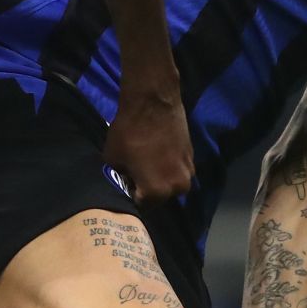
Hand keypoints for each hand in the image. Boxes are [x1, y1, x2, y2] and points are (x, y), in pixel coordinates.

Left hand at [103, 78, 191, 204]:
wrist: (153, 102)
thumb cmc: (129, 133)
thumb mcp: (113, 159)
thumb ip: (122, 176)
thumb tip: (128, 178)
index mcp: (158, 192)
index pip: (143, 205)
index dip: (131, 195)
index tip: (126, 184)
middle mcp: (178, 187)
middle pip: (160, 196)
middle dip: (149, 188)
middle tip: (136, 173)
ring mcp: (189, 171)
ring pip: (171, 182)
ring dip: (161, 177)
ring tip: (147, 162)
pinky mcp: (193, 155)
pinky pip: (178, 168)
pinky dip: (169, 164)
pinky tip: (158, 152)